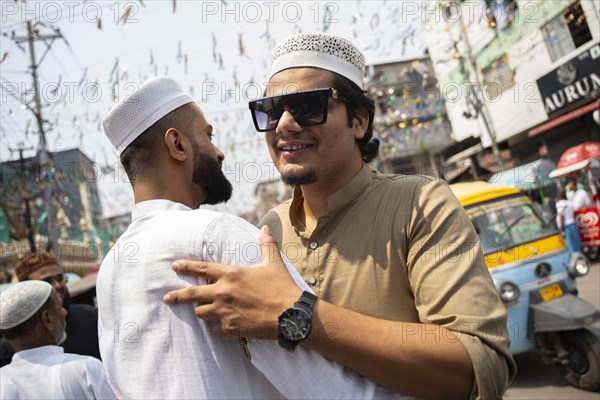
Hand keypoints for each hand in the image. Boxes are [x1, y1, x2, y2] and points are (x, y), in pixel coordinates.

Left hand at [163, 226, 302, 338]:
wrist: (291, 314)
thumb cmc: (282, 287)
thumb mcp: (273, 263)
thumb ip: (266, 244)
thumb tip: (265, 228)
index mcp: (231, 274)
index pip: (202, 268)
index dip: (186, 267)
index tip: (174, 267)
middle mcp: (223, 292)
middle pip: (192, 294)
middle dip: (177, 296)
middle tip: (167, 297)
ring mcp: (225, 311)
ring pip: (201, 313)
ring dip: (202, 311)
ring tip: (203, 310)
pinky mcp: (231, 327)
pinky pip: (214, 329)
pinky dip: (215, 327)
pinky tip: (219, 326)